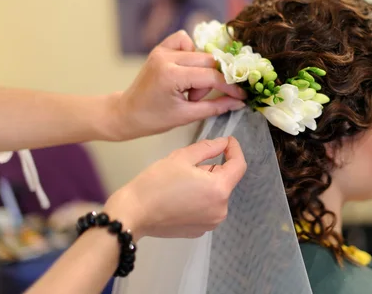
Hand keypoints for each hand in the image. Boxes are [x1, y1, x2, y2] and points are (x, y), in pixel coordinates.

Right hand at [104, 136, 246, 239]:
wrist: (132, 214)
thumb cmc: (156, 182)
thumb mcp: (182, 157)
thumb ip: (208, 148)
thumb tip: (224, 143)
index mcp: (219, 189)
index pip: (239, 165)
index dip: (234, 150)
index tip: (227, 140)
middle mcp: (221, 209)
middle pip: (226, 180)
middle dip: (214, 167)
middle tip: (190, 162)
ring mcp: (211, 223)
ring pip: (216, 194)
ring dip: (207, 183)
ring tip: (182, 180)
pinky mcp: (199, 231)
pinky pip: (207, 208)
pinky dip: (200, 198)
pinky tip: (180, 196)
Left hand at [111, 30, 245, 139]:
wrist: (127, 113)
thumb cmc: (154, 119)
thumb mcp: (187, 116)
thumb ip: (216, 106)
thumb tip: (240, 101)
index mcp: (171, 75)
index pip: (211, 76)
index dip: (230, 86)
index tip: (242, 95)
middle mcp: (166, 57)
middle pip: (209, 61)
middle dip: (213, 80)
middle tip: (199, 98)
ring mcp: (162, 50)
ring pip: (200, 52)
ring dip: (202, 70)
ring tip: (188, 88)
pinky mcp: (160, 48)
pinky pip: (184, 40)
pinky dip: (191, 53)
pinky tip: (186, 70)